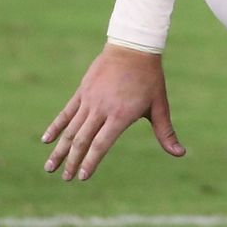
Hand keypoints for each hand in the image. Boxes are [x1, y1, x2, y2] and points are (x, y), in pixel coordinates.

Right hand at [42, 44, 186, 180]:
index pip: (101, 144)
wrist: (133, 47)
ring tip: (50, 167)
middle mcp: (101, 109)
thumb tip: (180, 153)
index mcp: (120, 115)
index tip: (82, 177)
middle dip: (72, 161)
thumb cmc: (149, 78)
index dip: (91, 162)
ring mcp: (89, 100)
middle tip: (65, 178)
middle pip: (82, 140)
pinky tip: (46, 140)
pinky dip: (56, 126)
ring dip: (60, 149)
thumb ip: (166, 132)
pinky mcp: (83, 91)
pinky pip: (66, 112)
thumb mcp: (159, 106)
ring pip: (70, 128)